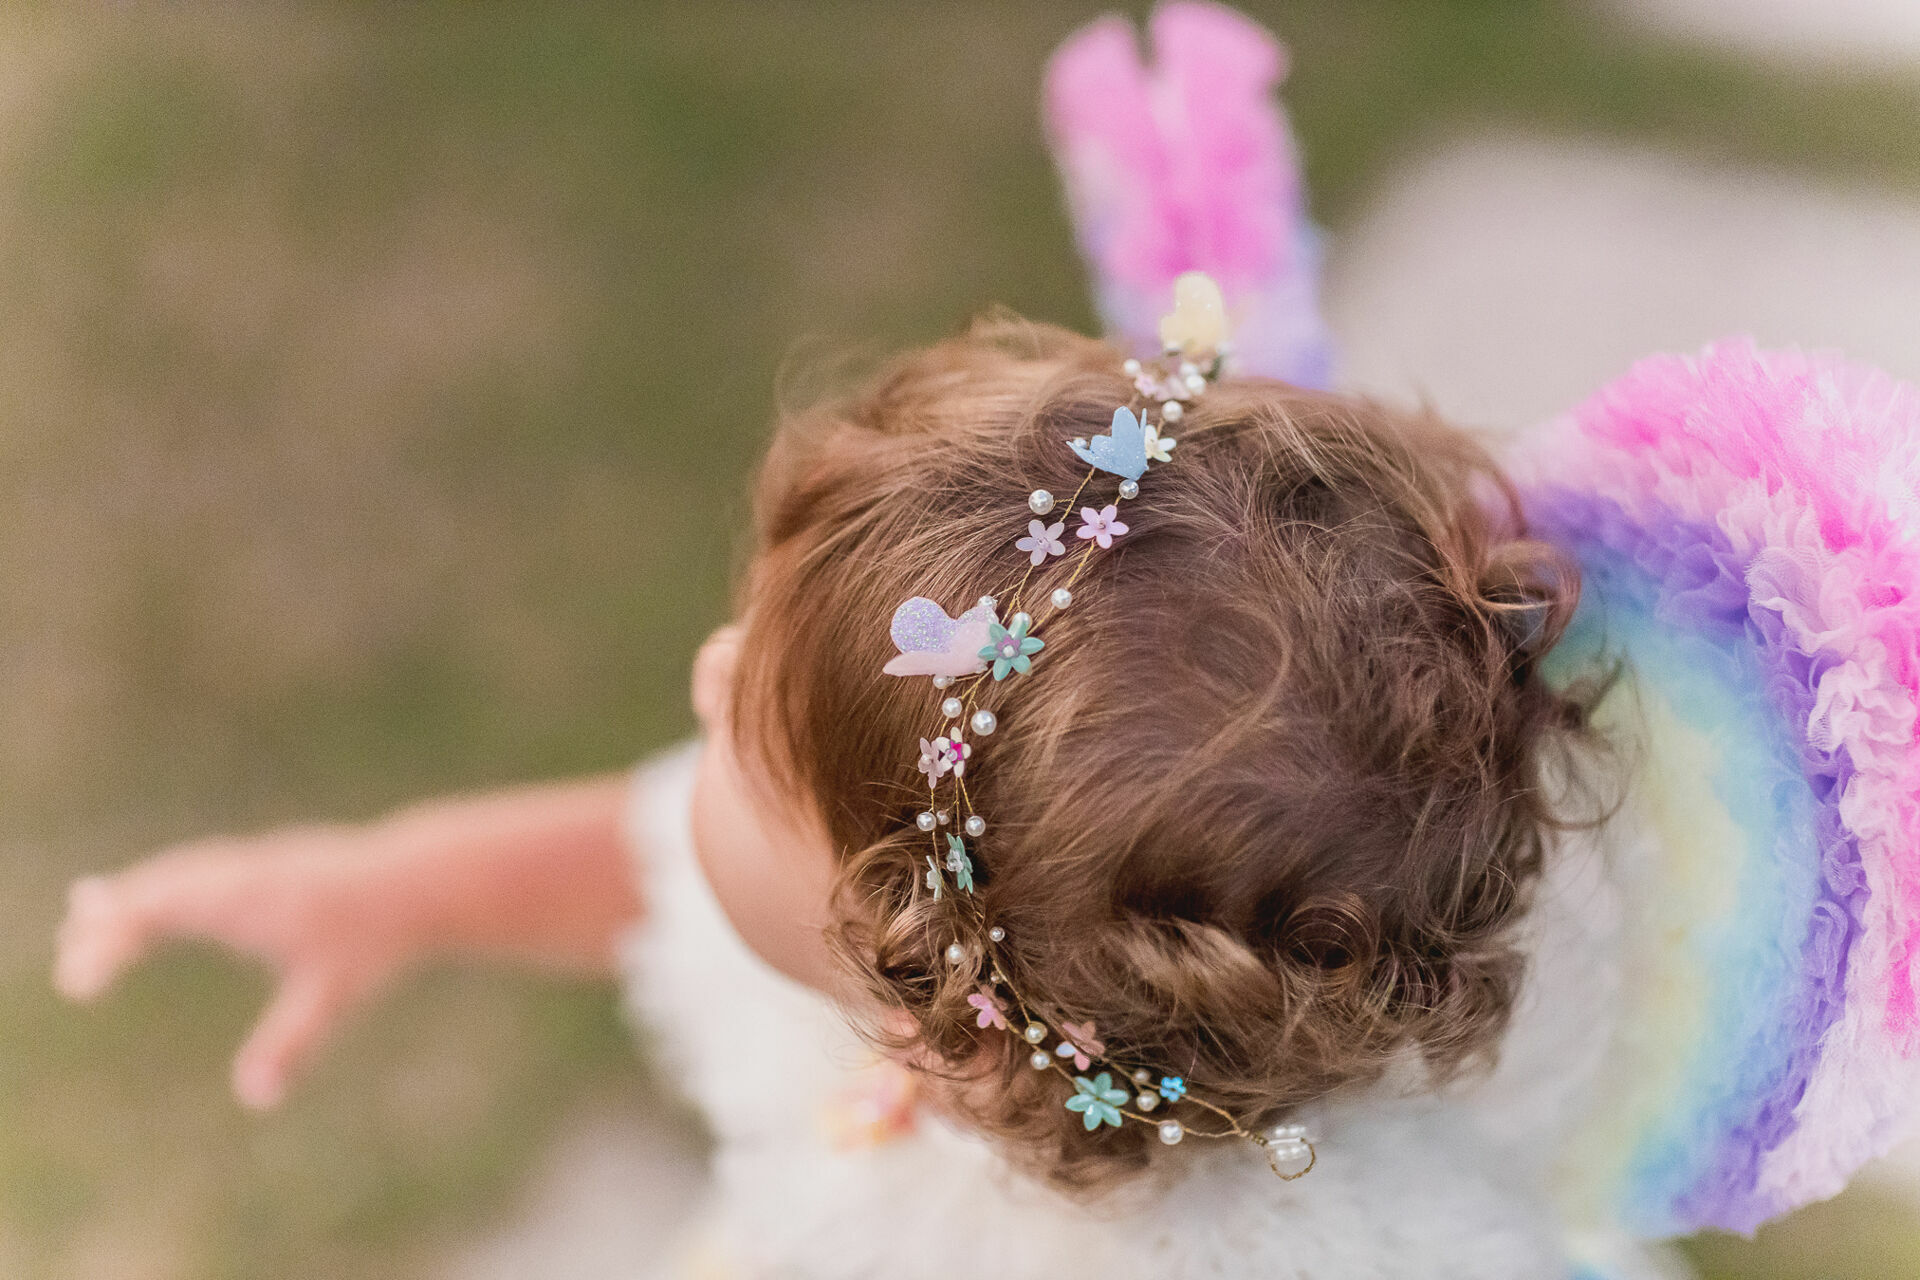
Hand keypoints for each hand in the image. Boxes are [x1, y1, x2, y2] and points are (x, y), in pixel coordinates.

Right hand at [54, 825, 417, 1109]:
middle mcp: (243, 874)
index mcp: (245, 903)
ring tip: (92, 908)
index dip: (110, 943)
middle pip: (159, 888)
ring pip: (182, 870)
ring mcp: (257, 862)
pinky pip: (207, 865)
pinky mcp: (274, 860)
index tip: (78, 980)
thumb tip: (257, 1097)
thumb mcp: (331, 995)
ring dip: (138, 890)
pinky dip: (173, 879)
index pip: (156, 914)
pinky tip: (166, 897)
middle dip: (112, 916)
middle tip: (71, 945)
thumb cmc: (376, 940)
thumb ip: (289, 1042)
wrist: (423, 881)